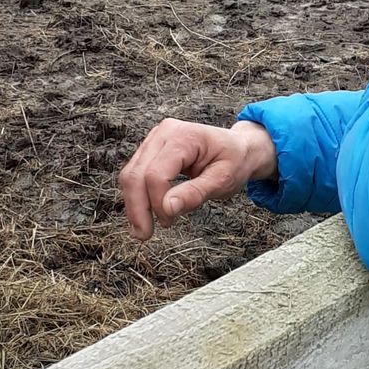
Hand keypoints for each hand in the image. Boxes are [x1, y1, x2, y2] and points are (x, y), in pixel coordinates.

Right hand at [119, 117, 277, 238]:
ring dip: (134, 205)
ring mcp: (155, 139)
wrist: (238, 148)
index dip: (158, 202)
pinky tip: (144, 215)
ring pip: (130, 175)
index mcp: (184, 136)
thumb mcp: (222, 180)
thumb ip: (195, 193)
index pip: (156, 173)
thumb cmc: (234, 161)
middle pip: (136, 174)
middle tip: (144, 234)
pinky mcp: (151, 149)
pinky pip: (135, 174)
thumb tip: (168, 208)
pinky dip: (137, 196)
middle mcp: (164, 133)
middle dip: (137, 208)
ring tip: (143, 229)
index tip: (169, 222)